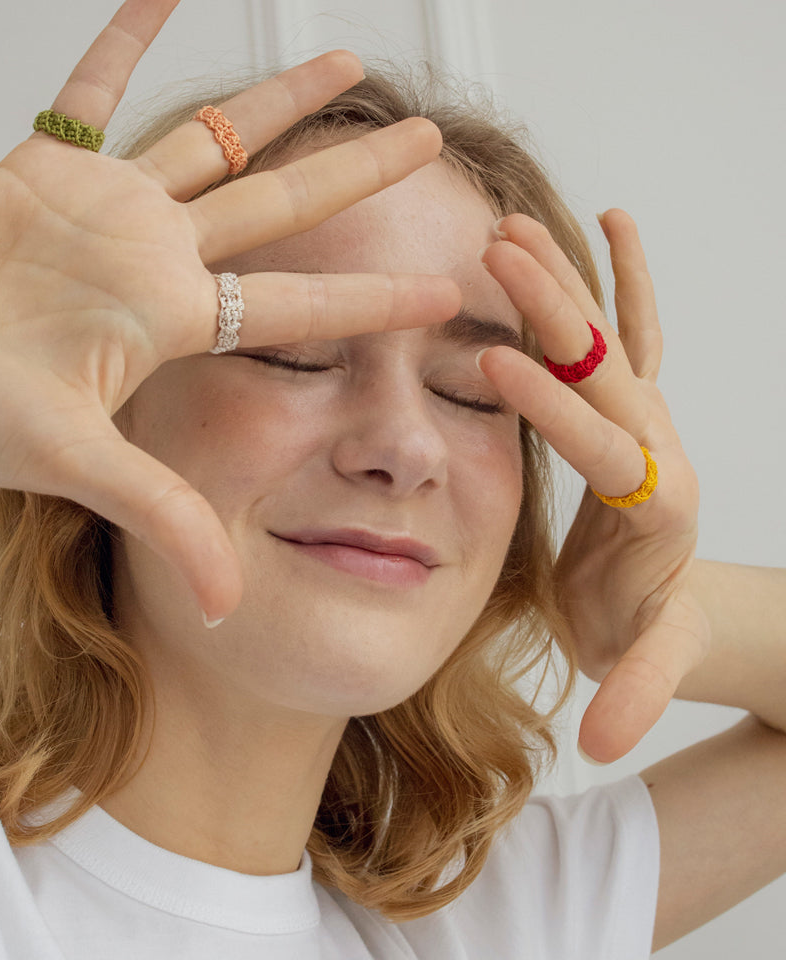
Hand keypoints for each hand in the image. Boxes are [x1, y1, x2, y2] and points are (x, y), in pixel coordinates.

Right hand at [0, 0, 459, 619]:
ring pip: (212, 137)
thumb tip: (225, 604)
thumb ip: (165, 520)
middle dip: (356, 172)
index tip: (449, 286)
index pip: (302, 300)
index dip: (376, 294)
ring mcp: (111, 210)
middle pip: (282, 203)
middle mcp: (160, 259)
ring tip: (345, 59)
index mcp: (176, 319)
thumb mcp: (84, 468)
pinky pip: (92, 85)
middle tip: (428, 140)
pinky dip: (127, 34)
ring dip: (276, 98)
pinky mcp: (49, 166)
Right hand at [478, 209, 709, 761]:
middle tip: (494, 256)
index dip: (550, 404)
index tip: (492, 360)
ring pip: (613, 336)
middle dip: (550, 313)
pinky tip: (613, 218)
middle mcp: (661, 446)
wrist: (670, 600)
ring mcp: (653, 417)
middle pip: (607, 369)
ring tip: (511, 229)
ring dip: (565, 280)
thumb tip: (606, 743)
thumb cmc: (639, 623)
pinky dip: (630, 275)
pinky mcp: (640, 405)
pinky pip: (642, 328)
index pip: (600, 444)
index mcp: (656, 505)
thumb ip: (637, 687)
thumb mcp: (642, 656)